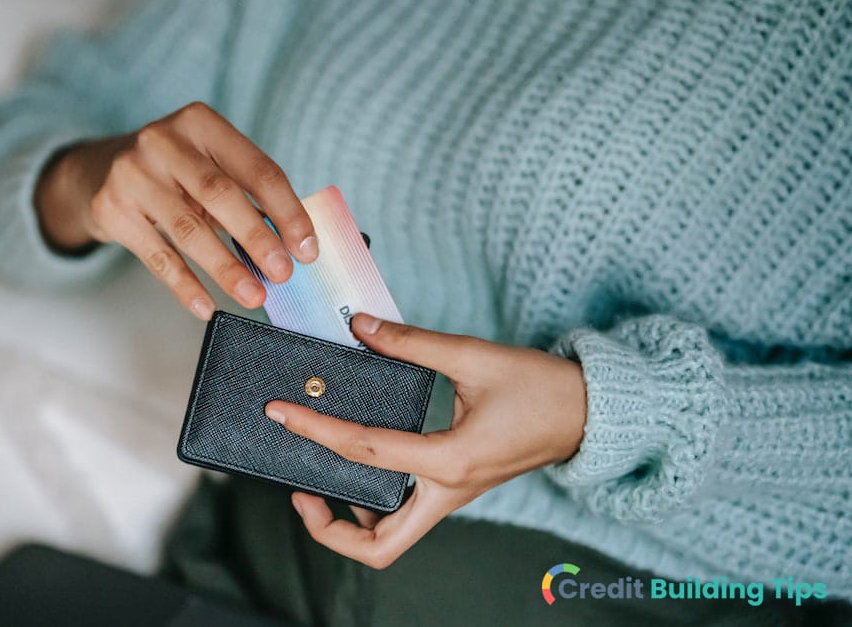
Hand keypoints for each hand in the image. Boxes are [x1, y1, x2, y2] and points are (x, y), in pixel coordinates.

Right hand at [35, 101, 317, 319]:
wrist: (98, 172)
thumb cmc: (172, 173)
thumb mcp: (208, 167)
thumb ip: (247, 196)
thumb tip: (293, 247)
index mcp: (201, 122)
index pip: (257, 168)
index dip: (287, 210)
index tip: (307, 248)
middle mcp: (163, 141)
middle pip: (220, 194)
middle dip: (257, 237)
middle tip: (283, 274)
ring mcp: (132, 174)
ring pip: (188, 229)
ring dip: (225, 268)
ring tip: (252, 296)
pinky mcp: (112, 209)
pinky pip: (157, 256)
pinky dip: (184, 285)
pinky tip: (206, 306)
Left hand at [264, 313, 586, 568]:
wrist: (590, 412)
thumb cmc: (542, 386)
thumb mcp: (475, 356)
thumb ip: (412, 343)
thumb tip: (359, 327)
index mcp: (451, 460)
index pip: (365, 451)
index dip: (315, 429)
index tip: (282, 413)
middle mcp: (448, 490)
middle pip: (378, 544)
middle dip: (328, 528)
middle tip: (298, 490)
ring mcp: (452, 496)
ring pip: (391, 539)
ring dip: (350, 524)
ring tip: (318, 485)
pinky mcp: (455, 489)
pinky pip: (406, 515)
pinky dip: (374, 505)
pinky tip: (358, 468)